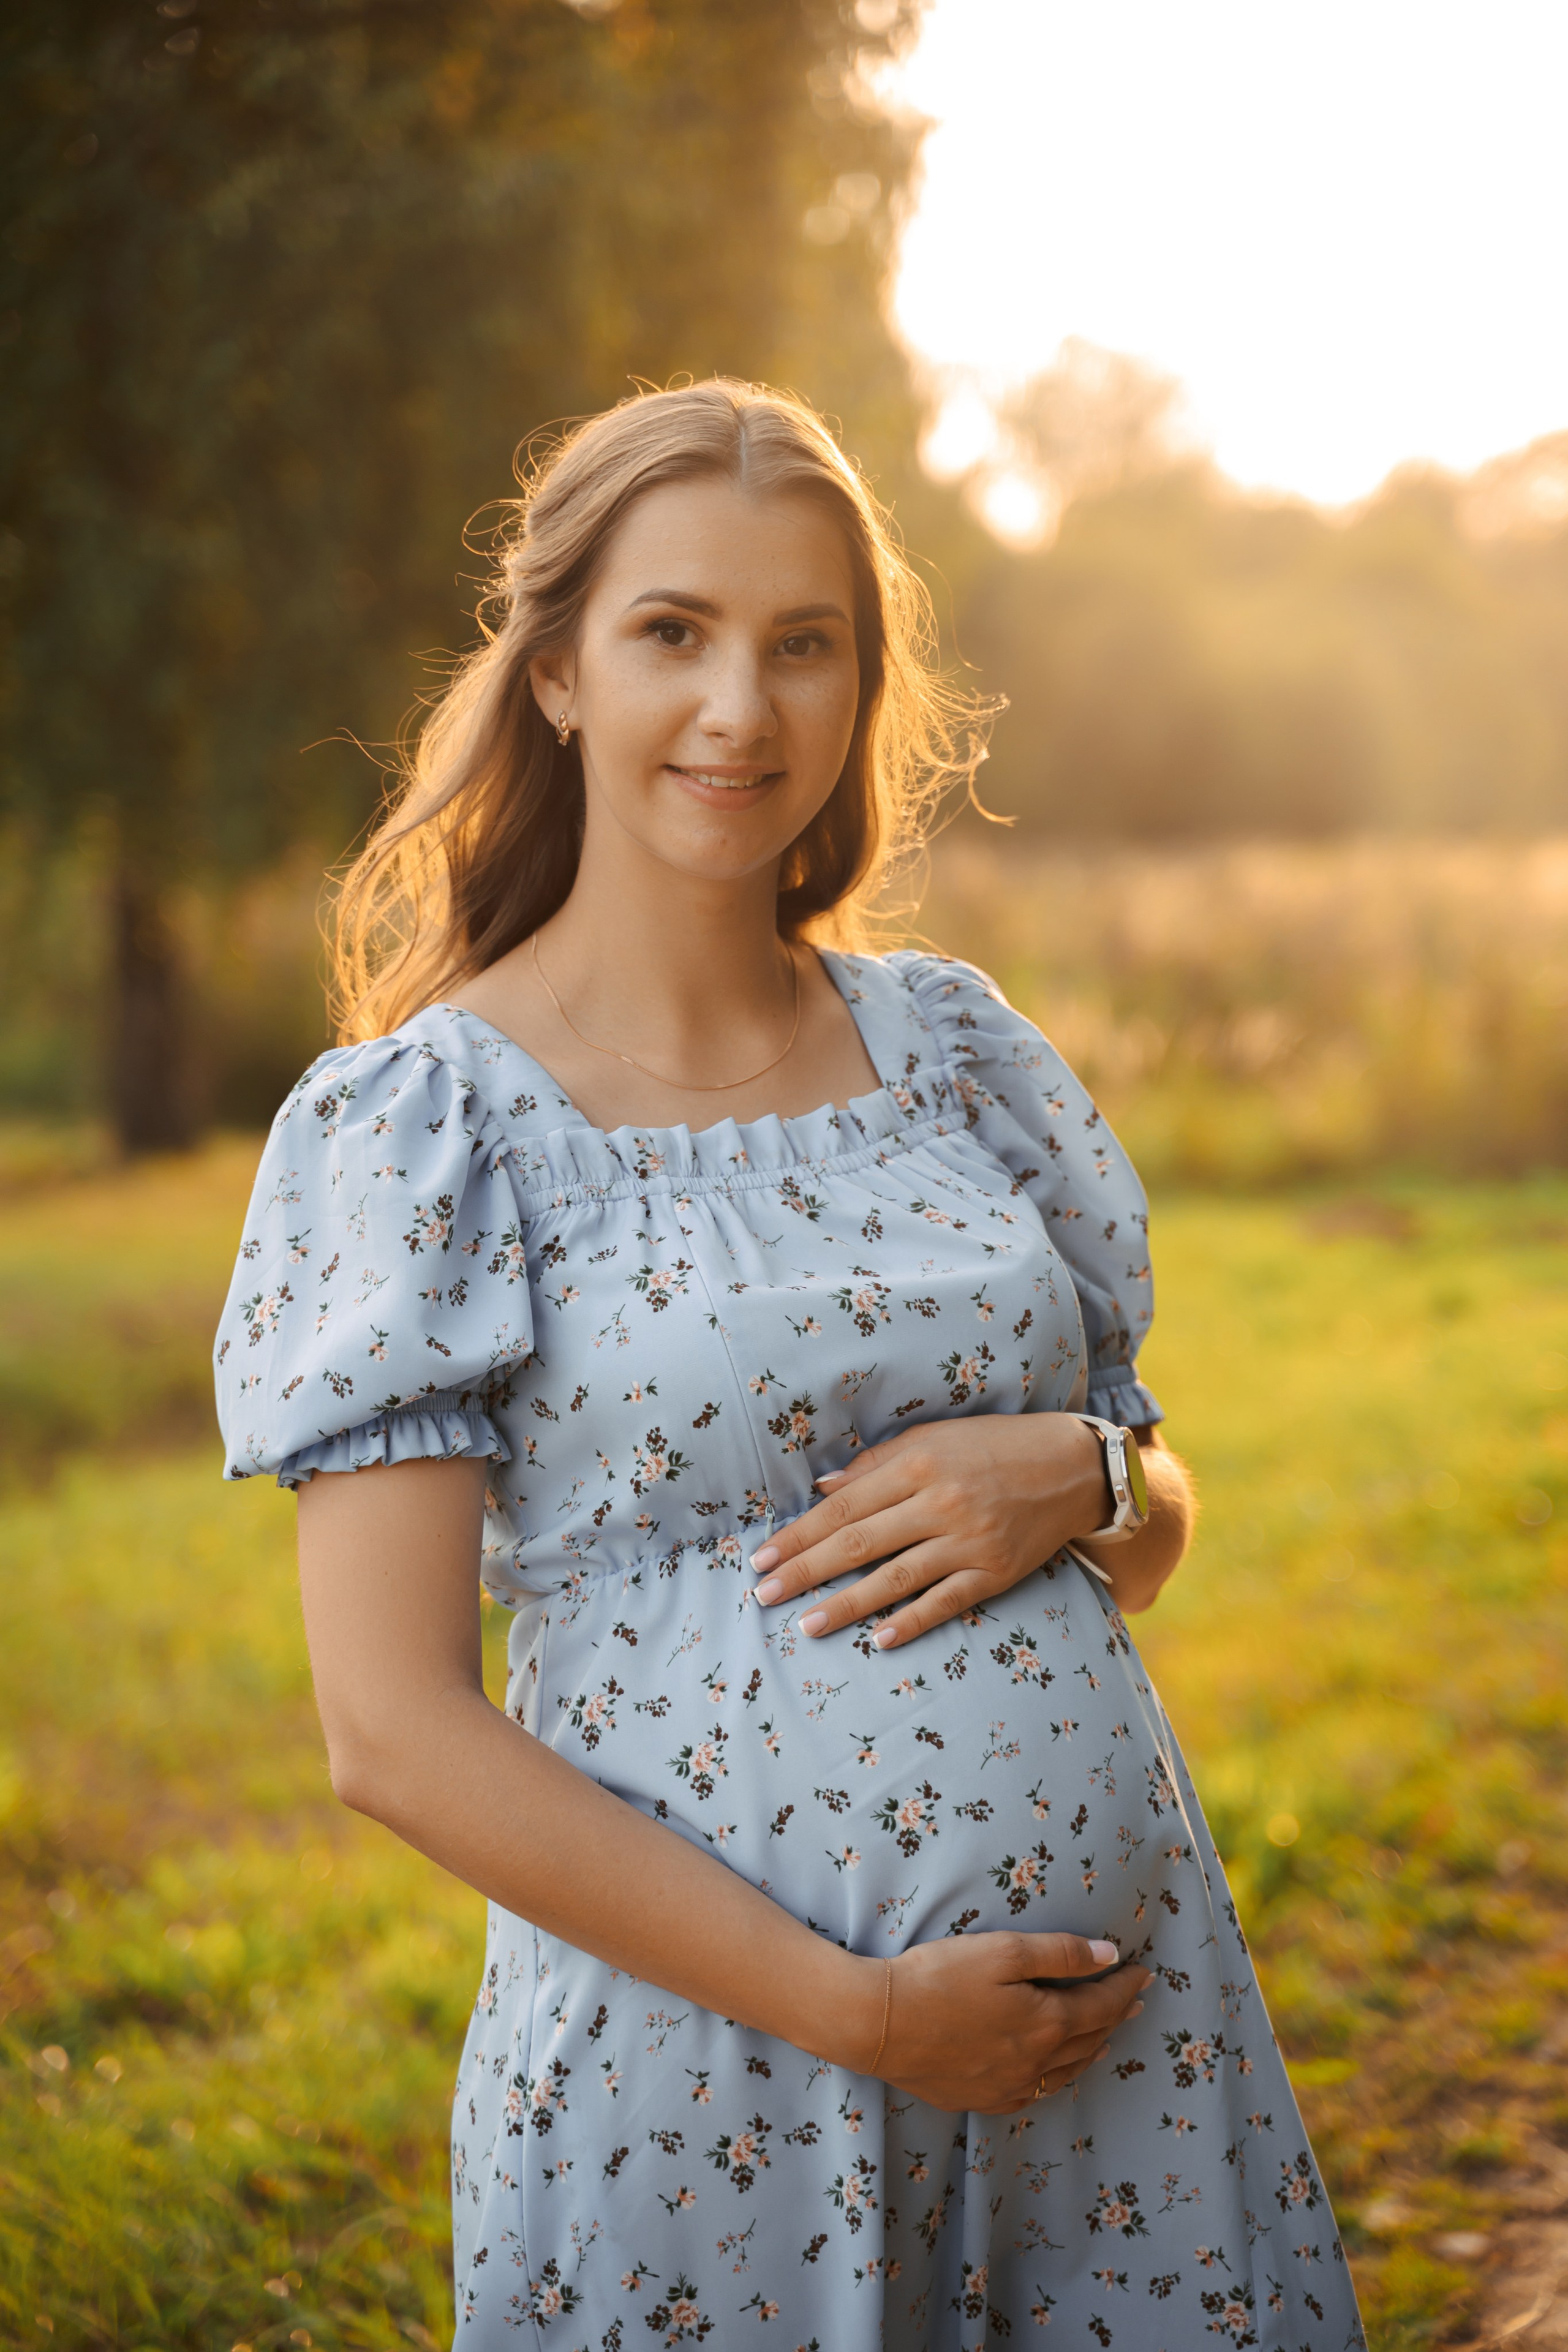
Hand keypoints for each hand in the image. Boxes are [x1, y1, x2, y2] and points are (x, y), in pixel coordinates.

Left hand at [749, 1415, 1106, 1649]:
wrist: (1072, 1466)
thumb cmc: (992, 1446)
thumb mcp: (932, 1439)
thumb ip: (876, 1464)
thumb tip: (822, 1490)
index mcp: (918, 1464)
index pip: (843, 1506)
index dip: (799, 1534)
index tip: (762, 1557)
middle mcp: (941, 1502)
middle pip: (859, 1543)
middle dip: (806, 1571)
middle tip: (764, 1595)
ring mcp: (970, 1540)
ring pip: (896, 1578)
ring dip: (847, 1605)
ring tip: (807, 1624)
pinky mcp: (996, 1571)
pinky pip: (946, 1601)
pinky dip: (911, 1622)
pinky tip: (878, 1640)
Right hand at [848, 1932, 1149, 2113]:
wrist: (880, 2025)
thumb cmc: (939, 1977)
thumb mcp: (1002, 1951)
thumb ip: (1059, 1953)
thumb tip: (1110, 1956)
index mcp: (1045, 2023)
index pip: (1101, 2005)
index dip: (1125, 1987)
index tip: (1144, 1972)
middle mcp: (1035, 2063)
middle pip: (1088, 2039)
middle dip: (1116, 2017)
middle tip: (1134, 2001)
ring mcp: (1007, 2086)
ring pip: (1065, 2072)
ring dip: (1092, 2050)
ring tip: (1106, 2039)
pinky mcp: (980, 2098)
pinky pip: (1034, 2093)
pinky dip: (1055, 2079)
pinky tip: (1052, 2073)